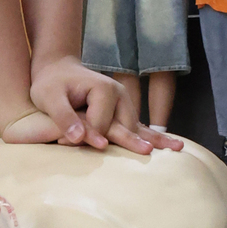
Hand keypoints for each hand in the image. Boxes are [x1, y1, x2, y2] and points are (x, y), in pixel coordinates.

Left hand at [21, 56, 177, 152]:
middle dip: (127, 144)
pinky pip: (140, 127)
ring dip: (155, 140)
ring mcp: (125, 103)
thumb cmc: (50, 84)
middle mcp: (120, 95)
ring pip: (137, 128)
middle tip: (148, 156)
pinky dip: (156, 137)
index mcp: (104, 89)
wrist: (57, 71)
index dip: (84, 137)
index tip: (63, 144)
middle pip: (125, 127)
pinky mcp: (124, 112)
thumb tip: (79, 138)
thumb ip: (63, 117)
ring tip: (177, 150)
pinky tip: (173, 145)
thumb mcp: (48, 97)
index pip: (100, 124)